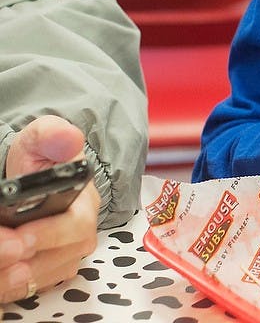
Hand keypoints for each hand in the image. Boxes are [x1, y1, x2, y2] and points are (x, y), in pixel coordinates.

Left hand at [0, 116, 99, 302]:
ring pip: (46, 275)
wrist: (30, 180)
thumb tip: (68, 138)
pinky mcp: (51, 270)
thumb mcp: (40, 139)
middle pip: (62, 255)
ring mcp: (67, 254)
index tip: (20, 237)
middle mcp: (82, 231)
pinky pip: (34, 287)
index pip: (75, 224)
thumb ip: (52, 136)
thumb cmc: (39, 160)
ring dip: (14, 278)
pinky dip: (11, 286)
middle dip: (23, 258)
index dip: (48, 234)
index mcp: (85, 200)